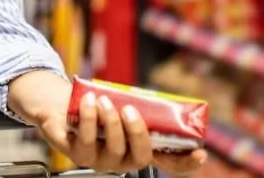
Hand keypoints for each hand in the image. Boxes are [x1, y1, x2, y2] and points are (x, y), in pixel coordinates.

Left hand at [7, 71, 206, 176]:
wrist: (63, 104)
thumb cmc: (99, 106)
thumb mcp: (124, 105)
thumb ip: (141, 107)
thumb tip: (164, 99)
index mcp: (139, 149)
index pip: (169, 164)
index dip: (186, 163)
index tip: (200, 153)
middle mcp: (123, 161)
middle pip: (141, 157)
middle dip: (137, 132)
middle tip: (129, 109)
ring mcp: (100, 161)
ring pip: (114, 149)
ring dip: (110, 122)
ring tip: (104, 100)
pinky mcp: (77, 154)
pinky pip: (87, 140)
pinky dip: (90, 118)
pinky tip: (89, 101)